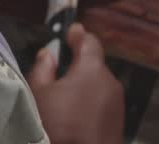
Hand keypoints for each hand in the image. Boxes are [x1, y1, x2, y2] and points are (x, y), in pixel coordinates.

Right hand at [27, 24, 123, 143]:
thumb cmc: (58, 126)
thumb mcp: (39, 95)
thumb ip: (42, 69)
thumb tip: (48, 54)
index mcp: (92, 69)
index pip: (89, 42)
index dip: (78, 35)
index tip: (69, 32)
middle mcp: (111, 82)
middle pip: (94, 66)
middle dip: (78, 66)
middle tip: (58, 73)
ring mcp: (118, 105)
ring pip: (99, 87)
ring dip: (85, 87)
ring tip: (64, 101)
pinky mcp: (119, 124)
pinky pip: (103, 105)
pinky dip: (91, 104)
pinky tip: (76, 117)